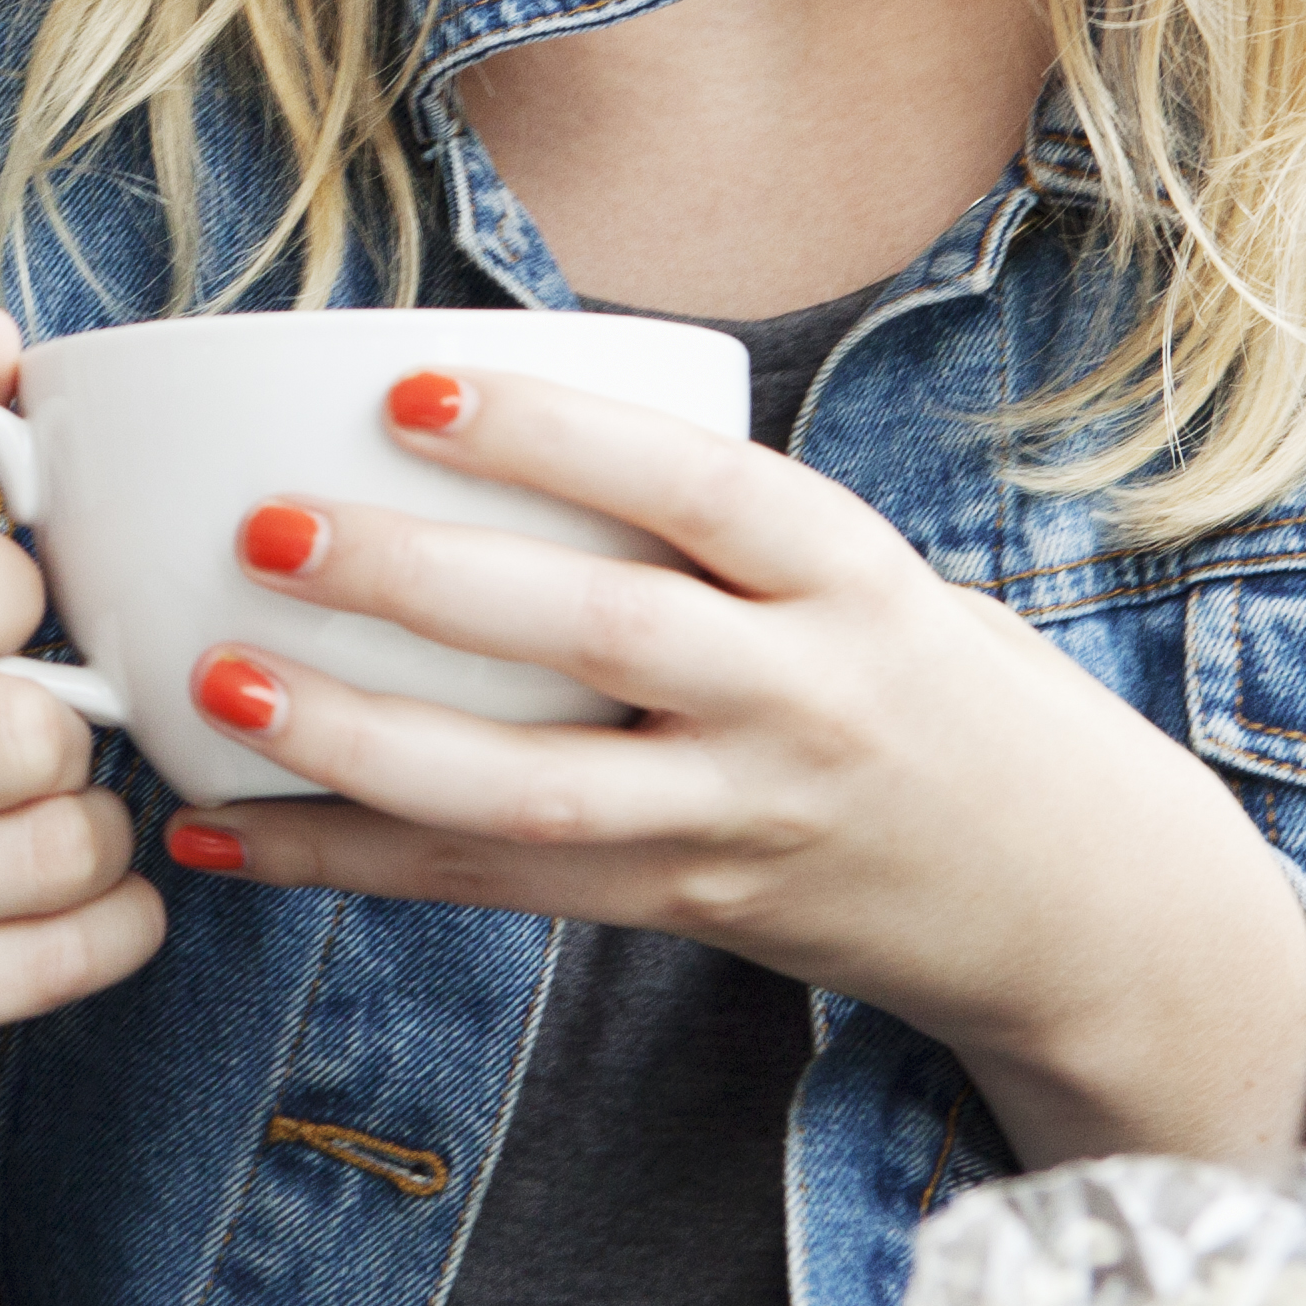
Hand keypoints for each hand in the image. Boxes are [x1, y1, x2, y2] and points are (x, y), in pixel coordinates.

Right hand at [0, 304, 165, 1305]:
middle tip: (42, 751)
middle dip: (72, 740)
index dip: (21, 602)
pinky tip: (75, 914)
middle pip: (11, 730)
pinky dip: (114, 929)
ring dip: (101, 840)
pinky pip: (61, 957)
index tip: (11, 624)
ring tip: (53, 833)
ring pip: (51, 849)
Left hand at [158, 367, 1305, 1167]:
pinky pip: (500, 889)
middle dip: (420, 585)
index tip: (412, 393)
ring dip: (358, 745)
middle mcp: (806, 701)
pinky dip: (351, 863)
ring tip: (219, 689)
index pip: (703, 490)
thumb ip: (716, 524)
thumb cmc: (939, 690)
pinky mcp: (691, 912)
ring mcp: (745, 820)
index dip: (558, 439)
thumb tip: (483, 420)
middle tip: (266, 530)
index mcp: (856, 580)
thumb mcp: (872, 580)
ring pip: (530, 794)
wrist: (1087, 904)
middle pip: (599, 636)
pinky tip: (226, 840)